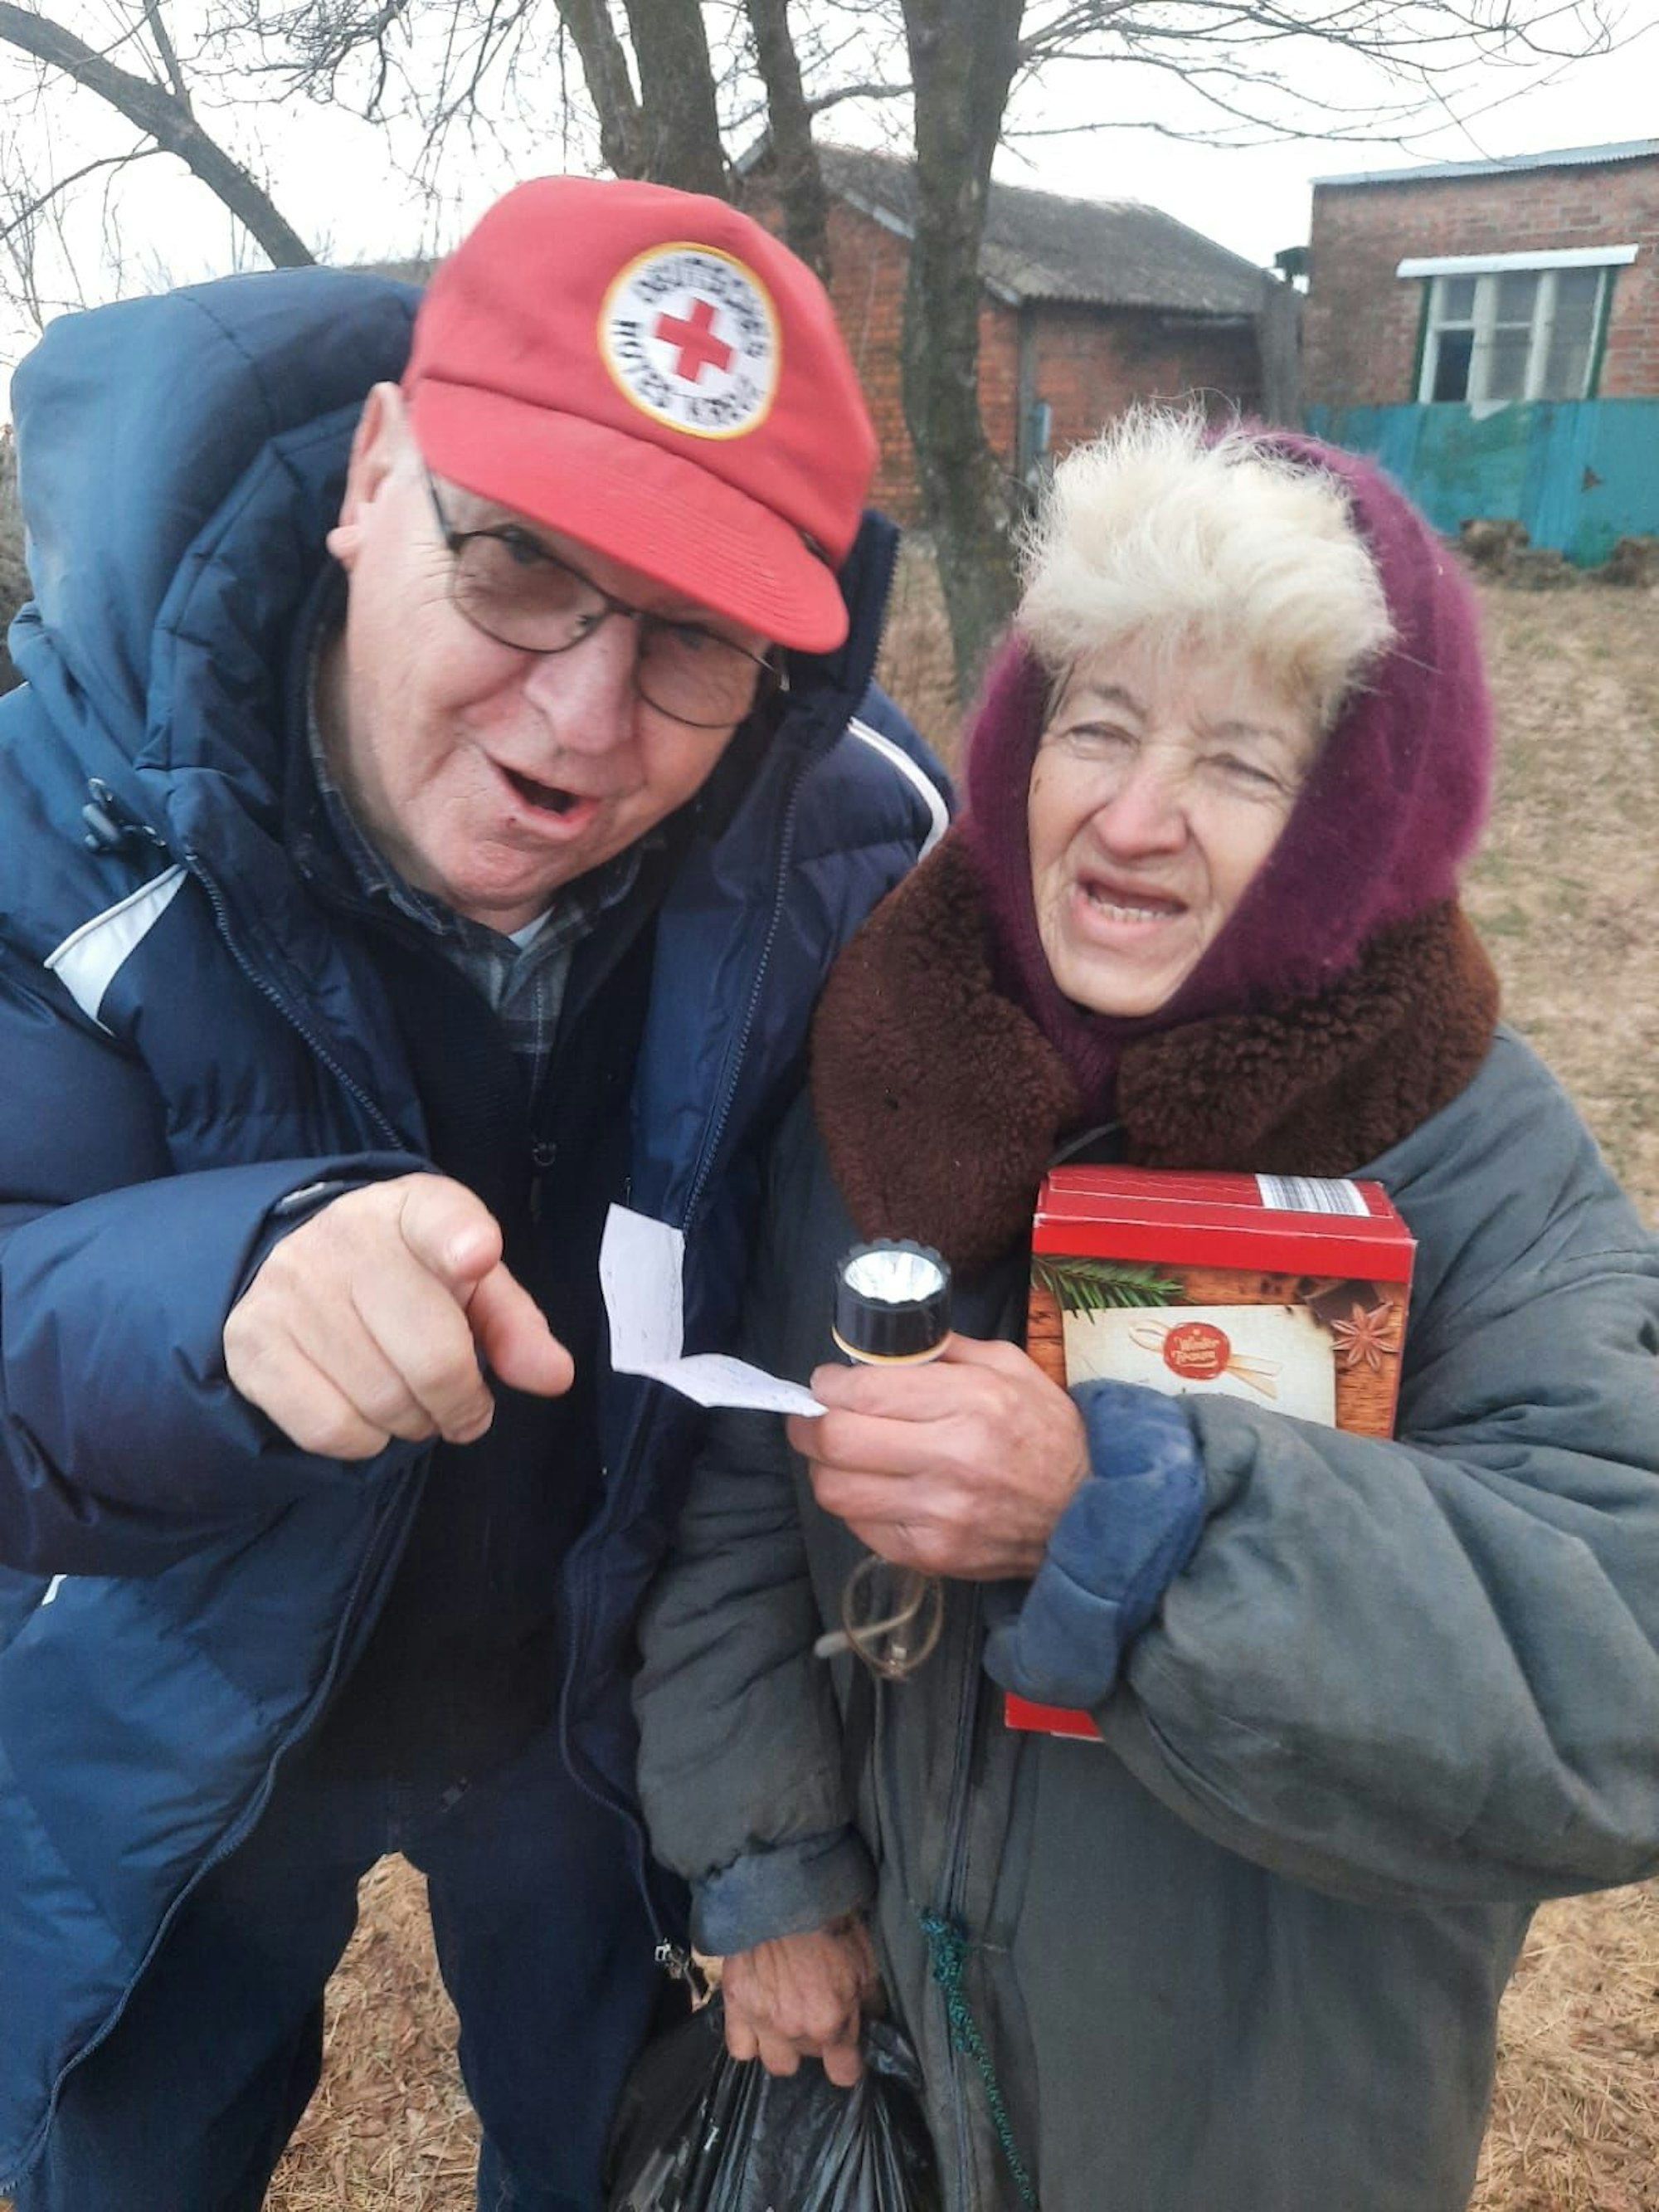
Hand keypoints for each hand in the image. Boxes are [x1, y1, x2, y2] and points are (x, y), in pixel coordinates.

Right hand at [223, 1173, 573, 1458]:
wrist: (294, 1262)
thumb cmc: (407, 1279)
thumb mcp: (470, 1286)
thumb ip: (516, 1325)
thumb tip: (554, 1376)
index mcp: (412, 1208)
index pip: (439, 1216)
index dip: (463, 1239)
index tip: (478, 1256)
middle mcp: (344, 1239)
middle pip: (431, 1355)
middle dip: (463, 1403)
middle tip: (466, 1409)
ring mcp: (289, 1290)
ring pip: (382, 1402)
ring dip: (414, 1424)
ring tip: (414, 1405)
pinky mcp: (252, 1344)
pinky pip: (330, 1428)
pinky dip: (364, 1441)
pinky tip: (369, 1415)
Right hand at [721, 1918, 880, 2087]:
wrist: (781, 1888)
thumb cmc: (830, 1919)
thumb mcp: (866, 1959)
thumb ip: (870, 2000)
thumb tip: (873, 2022)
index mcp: (830, 2021)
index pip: (844, 2074)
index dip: (848, 2062)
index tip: (848, 2050)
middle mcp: (795, 2030)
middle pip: (810, 2061)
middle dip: (818, 2042)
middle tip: (818, 2013)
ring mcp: (761, 2021)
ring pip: (776, 2062)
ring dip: (785, 2046)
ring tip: (789, 2020)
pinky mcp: (734, 2005)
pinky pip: (740, 2047)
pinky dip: (750, 2038)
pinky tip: (760, 2019)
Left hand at [786, 1336, 1088, 1580]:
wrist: (1090, 1512)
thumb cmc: (1048, 1431)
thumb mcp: (1008, 1366)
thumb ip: (943, 1350)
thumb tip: (881, 1349)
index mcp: (969, 1403)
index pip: (863, 1393)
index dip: (828, 1385)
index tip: (827, 1382)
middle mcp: (949, 1460)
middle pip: (835, 1442)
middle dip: (808, 1424)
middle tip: (812, 1415)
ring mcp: (937, 1515)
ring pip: (835, 1490)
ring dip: (825, 1467)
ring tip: (840, 1453)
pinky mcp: (932, 1555)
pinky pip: (861, 1528)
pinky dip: (856, 1504)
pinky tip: (875, 1488)